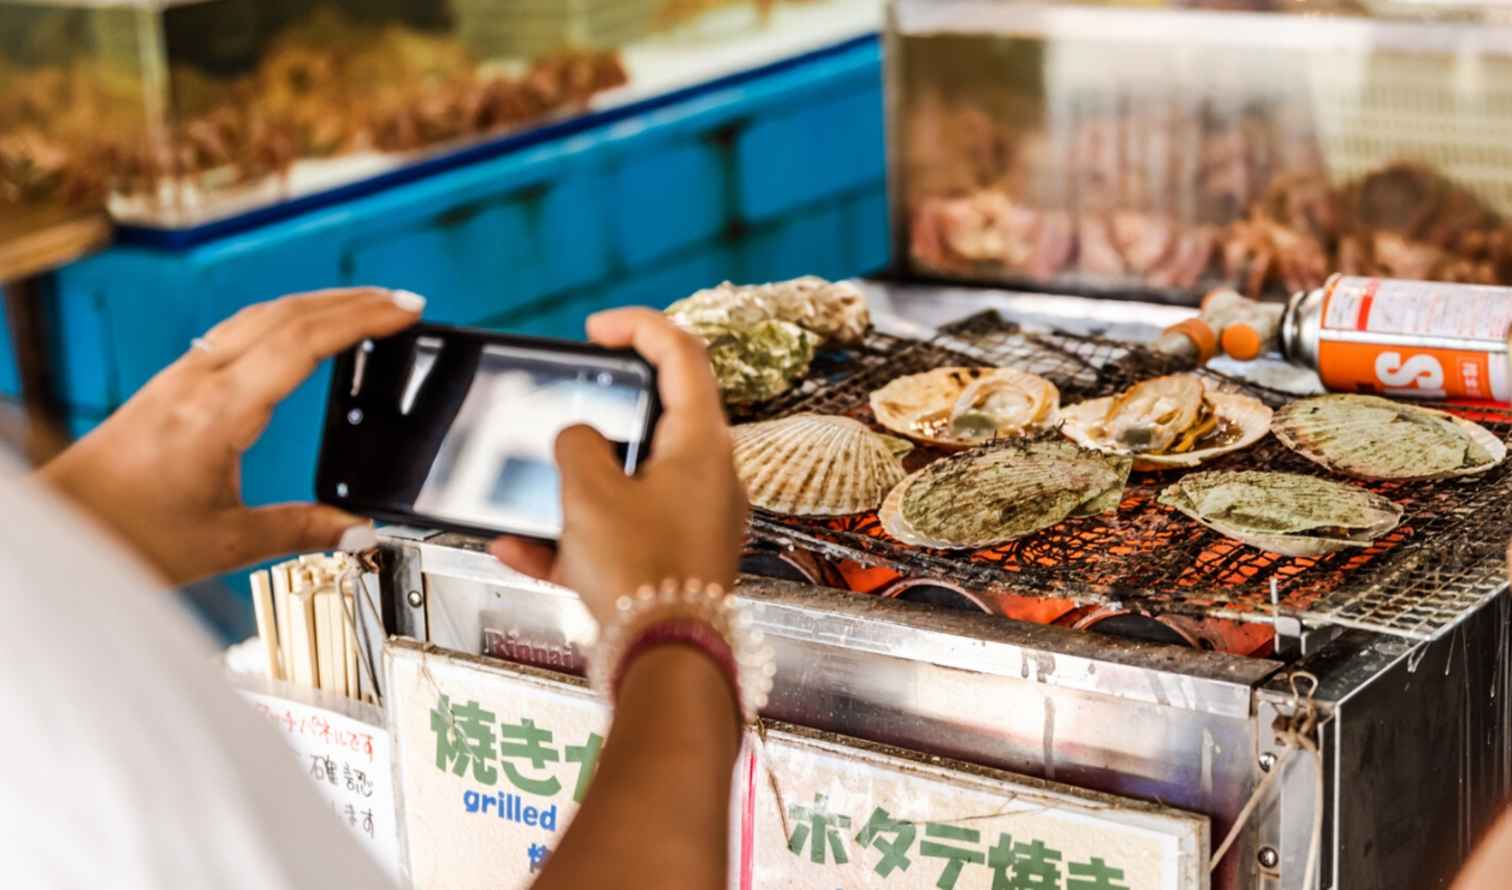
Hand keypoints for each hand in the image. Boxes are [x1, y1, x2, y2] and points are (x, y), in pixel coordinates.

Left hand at [38, 287, 425, 583]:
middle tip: (404, 301)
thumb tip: (358, 530)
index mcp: (218, 412)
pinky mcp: (170, 383)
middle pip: (286, 314)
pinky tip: (296, 329)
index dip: (361, 320)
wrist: (61, 527)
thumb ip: (300, 529)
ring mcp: (180, 375)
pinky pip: (236, 330)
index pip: (302, 342)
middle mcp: (197, 379)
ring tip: (363, 307)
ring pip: (259, 315)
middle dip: (352, 301)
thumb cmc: (126, 534)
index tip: (407, 311)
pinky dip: (282, 318)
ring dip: (317, 303)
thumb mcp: (227, 543)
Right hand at [490, 308, 747, 624]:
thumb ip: (576, 446)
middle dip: (607, 407)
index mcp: (703, 443)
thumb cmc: (642, 574)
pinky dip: (577, 536)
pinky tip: (521, 550)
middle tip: (572, 396)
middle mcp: (711, 476)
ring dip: (580, 483)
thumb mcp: (589, 494)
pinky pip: (623, 533)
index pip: (682, 355)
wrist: (667, 662)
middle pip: (661, 416)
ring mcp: (697, 520)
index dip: (638, 327)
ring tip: (534, 490)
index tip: (595, 328)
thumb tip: (578, 439)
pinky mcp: (677, 560)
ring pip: (633, 480)